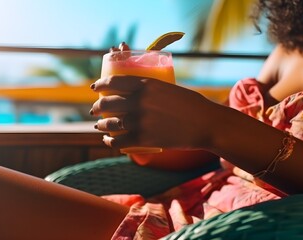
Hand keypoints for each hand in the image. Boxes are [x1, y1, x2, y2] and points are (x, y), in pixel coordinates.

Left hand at [91, 75, 217, 149]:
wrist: (207, 124)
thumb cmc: (192, 105)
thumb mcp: (169, 89)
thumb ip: (152, 91)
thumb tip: (138, 94)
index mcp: (146, 84)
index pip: (113, 81)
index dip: (100, 85)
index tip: (95, 88)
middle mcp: (139, 101)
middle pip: (107, 103)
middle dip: (97, 107)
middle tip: (95, 110)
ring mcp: (140, 121)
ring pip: (110, 123)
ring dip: (101, 125)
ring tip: (100, 126)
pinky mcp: (144, 139)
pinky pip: (119, 141)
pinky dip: (111, 141)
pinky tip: (108, 140)